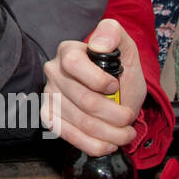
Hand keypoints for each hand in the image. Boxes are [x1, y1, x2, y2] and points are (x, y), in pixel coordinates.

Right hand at [42, 18, 145, 154]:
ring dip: (110, 133)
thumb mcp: (125, 48)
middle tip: (129, 117)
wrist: (117, 92)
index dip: (99, 80)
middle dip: (114, 115)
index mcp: (68, 51)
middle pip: (83, 100)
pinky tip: (108, 143)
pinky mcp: (49, 115)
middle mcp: (54, 72)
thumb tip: (99, 44)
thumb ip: (114, 34)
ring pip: (80, 121)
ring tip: (125, 133)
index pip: (74, 64)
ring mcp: (49, 95)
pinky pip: (69, 136)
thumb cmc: (120, 71)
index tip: (116, 86)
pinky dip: (93, 144)